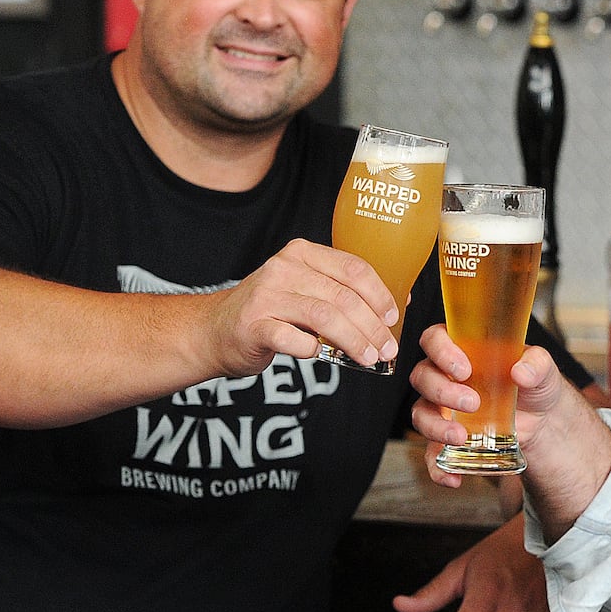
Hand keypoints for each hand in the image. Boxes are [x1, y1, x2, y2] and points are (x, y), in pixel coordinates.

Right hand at [201, 238, 399, 375]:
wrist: (214, 330)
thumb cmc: (270, 311)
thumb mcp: (305, 289)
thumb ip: (341, 291)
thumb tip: (396, 303)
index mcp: (302, 254)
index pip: (353, 268)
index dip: (379, 294)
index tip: (393, 318)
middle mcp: (283, 269)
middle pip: (343, 296)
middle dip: (372, 326)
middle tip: (387, 348)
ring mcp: (266, 296)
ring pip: (324, 316)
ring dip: (353, 340)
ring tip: (369, 357)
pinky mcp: (252, 325)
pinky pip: (292, 339)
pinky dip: (312, 349)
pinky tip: (321, 355)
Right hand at [409, 324, 568, 488]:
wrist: (543, 421)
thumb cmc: (535, 384)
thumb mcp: (543, 370)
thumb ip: (536, 364)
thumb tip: (521, 372)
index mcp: (463, 349)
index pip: (434, 339)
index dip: (440, 351)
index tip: (463, 369)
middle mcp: (445, 376)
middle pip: (423, 377)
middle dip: (442, 390)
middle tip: (472, 402)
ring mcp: (442, 409)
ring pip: (420, 413)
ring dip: (435, 427)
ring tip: (462, 437)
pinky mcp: (446, 439)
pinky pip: (431, 454)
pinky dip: (437, 468)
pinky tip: (454, 477)